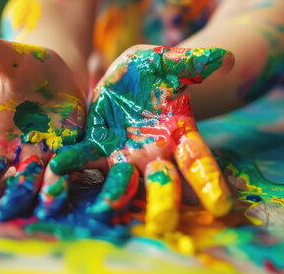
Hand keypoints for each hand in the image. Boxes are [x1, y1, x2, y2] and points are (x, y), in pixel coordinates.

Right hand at [0, 26, 85, 220]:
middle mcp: (8, 144)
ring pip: (22, 177)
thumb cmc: (30, 66)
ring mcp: (36, 150)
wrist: (64, 74)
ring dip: (15, 195)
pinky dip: (55, 187)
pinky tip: (53, 204)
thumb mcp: (12, 58)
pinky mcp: (65, 152)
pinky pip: (58, 172)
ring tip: (6, 214)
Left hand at [50, 45, 233, 233]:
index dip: (210, 182)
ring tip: (103, 211)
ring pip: (121, 182)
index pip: (198, 161)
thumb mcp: (169, 64)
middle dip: (162, 203)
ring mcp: (122, 156)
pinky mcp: (95, 150)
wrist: (124, 81)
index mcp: (179, 135)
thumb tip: (227, 58)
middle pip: (162, 182)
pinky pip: (83, 161)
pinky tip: (56, 174)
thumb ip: (194, 64)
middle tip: (164, 225)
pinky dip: (70, 167)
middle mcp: (153, 154)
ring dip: (113, 196)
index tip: (221, 206)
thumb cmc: (153, 74)